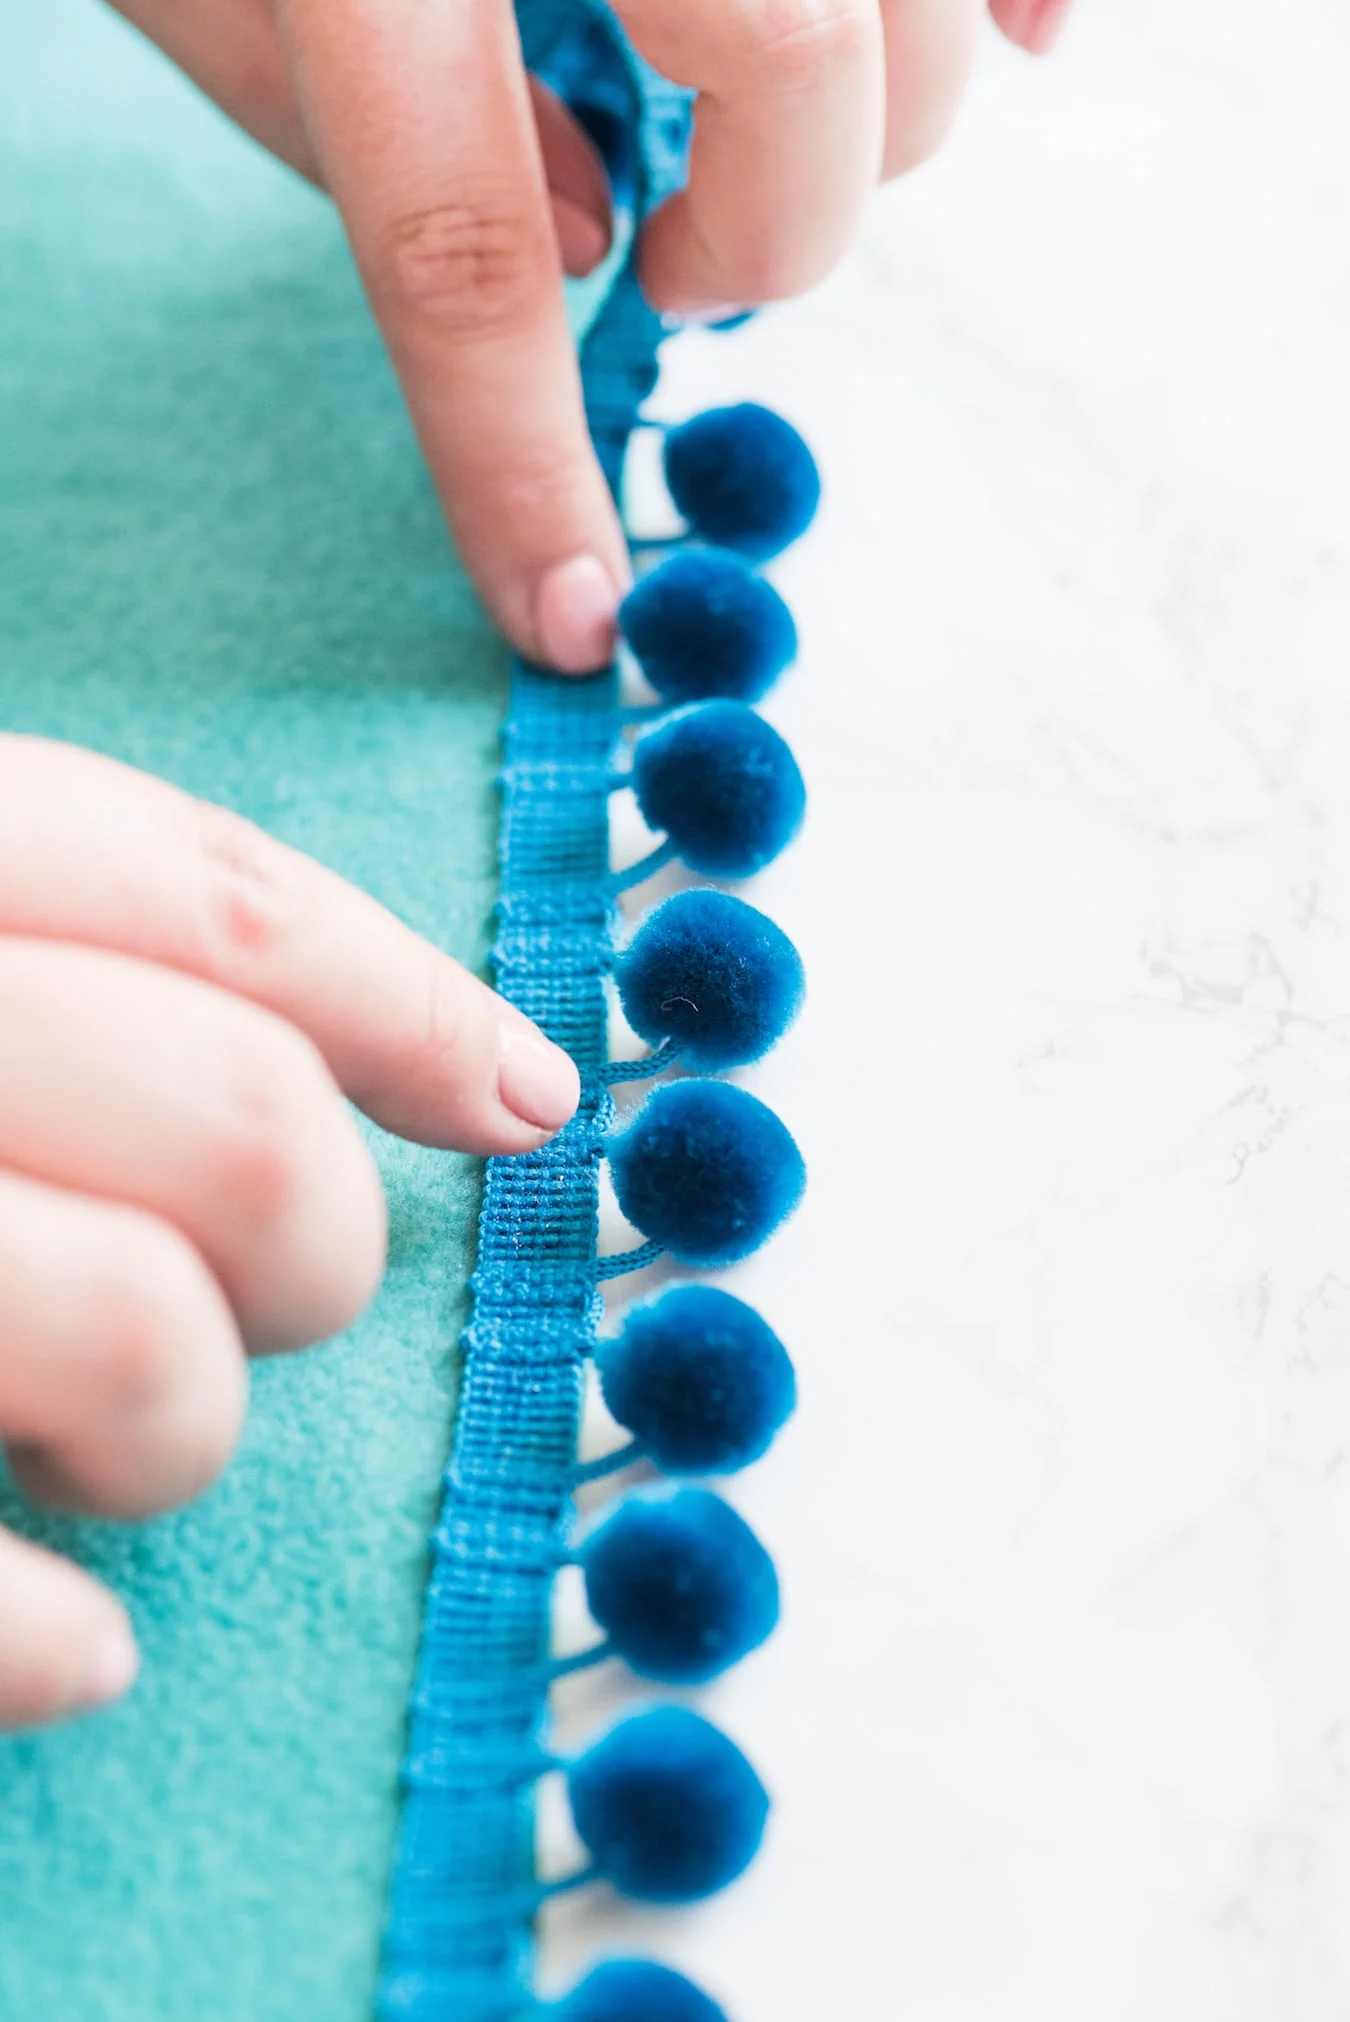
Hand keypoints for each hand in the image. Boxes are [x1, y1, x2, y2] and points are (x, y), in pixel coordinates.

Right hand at [0, 737, 579, 1728]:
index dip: (403, 1002)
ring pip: (138, 1328)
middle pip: (232, 1118)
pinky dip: (43, 1640)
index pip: (198, 893)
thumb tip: (448, 1085)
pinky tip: (80, 1658)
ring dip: (179, 1424)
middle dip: (315, 1238)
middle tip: (274, 1296)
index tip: (533, 1097)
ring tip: (121, 1450)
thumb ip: (76, 979)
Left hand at [107, 0, 1070, 672]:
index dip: (515, 458)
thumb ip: (336, 121)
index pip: (456, 235)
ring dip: (874, 122)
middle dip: (772, 234)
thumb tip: (591, 238)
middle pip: (781, 65)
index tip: (567, 618)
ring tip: (784, 122)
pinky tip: (994, 46)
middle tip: (701, 266)